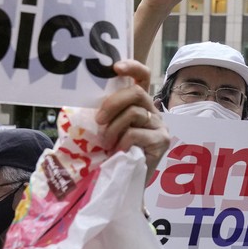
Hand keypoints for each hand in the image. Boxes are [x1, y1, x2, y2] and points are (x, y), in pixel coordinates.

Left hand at [94, 60, 169, 180]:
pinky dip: (122, 142)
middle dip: (113, 104)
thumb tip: (86, 96)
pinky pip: (136, 133)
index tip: (115, 68)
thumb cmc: (113, 154)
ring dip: (113, 128)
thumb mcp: (107, 128)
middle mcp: (153, 110)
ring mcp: (160, 126)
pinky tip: (119, 152)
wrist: (124, 182)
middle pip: (136, 93)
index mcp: (140, 104)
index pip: (143, 77)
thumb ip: (106, 113)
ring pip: (134, 113)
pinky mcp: (162, 141)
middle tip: (99, 120)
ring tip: (107, 143)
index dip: (132, 67)